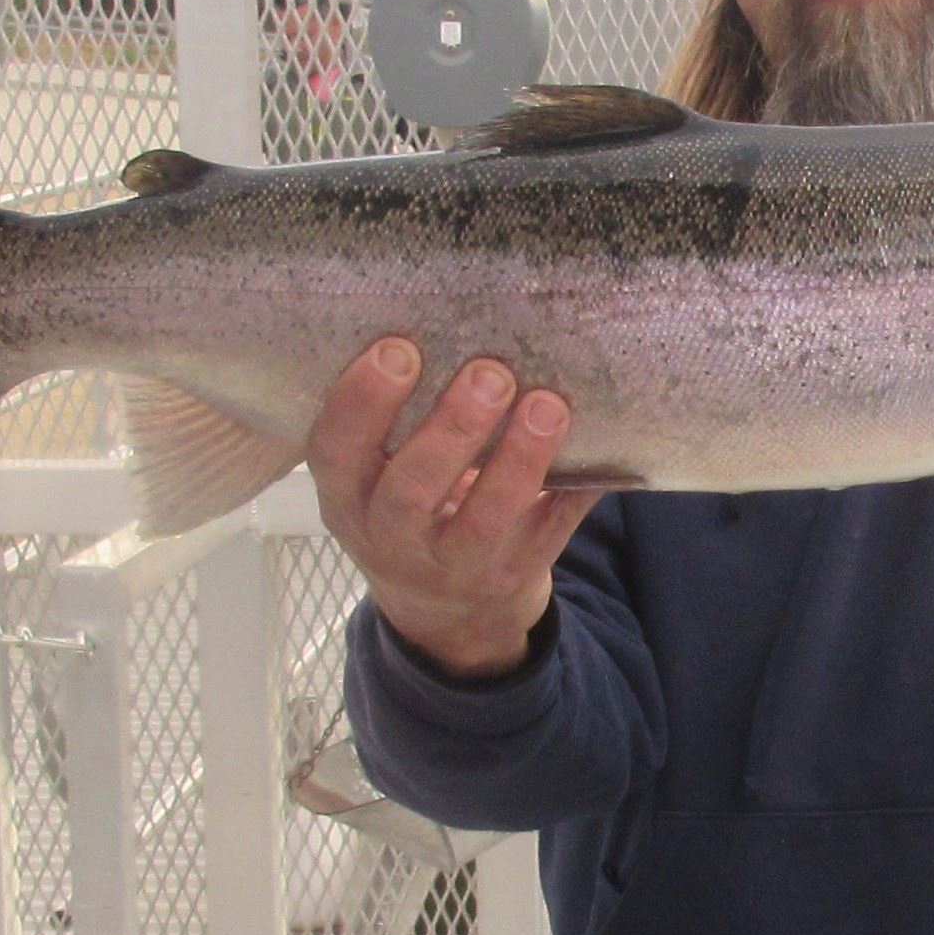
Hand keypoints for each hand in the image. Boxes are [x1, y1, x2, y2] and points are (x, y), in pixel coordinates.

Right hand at [307, 339, 602, 677]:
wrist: (445, 614)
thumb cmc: (409, 512)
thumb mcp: (376, 480)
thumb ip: (393, 423)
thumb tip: (450, 320)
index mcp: (348, 499)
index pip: (334, 452)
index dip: (360, 402)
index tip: (399, 348)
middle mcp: (391, 539)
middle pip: (411, 492)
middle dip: (452, 429)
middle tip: (489, 372)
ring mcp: (454, 567)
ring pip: (484, 522)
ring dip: (518, 460)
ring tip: (547, 405)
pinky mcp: (513, 577)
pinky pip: (549, 533)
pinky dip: (574, 492)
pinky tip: (599, 450)